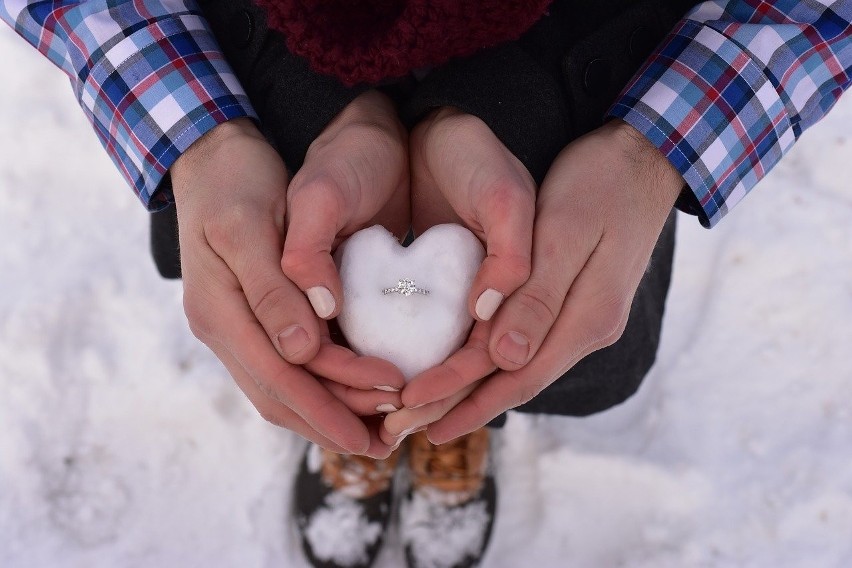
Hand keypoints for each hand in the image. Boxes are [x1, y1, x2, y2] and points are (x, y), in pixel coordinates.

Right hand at [171, 96, 406, 457]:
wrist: (213, 154)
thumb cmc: (235, 181)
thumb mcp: (251, 226)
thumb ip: (272, 290)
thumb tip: (301, 354)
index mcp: (219, 310)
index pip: (279, 377)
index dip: (329, 405)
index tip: (378, 424)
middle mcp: (223, 328)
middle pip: (279, 395)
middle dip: (333, 422)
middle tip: (386, 443)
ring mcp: (234, 325)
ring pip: (280, 389)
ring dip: (328, 412)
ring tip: (376, 429)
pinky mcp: (250, 317)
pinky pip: (283, 368)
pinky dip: (319, 387)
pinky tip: (351, 392)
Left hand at [399, 119, 684, 443]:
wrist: (645, 156)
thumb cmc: (601, 184)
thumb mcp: (567, 233)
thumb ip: (540, 298)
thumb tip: (506, 360)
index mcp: (586, 318)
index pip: (517, 376)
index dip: (463, 399)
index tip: (412, 413)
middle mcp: (586, 328)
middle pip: (514, 381)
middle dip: (458, 406)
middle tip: (403, 427)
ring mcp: (582, 317)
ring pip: (518, 366)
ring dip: (470, 389)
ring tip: (423, 409)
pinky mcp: (573, 300)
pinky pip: (525, 342)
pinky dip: (489, 361)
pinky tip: (462, 366)